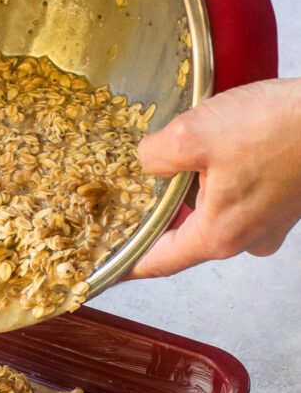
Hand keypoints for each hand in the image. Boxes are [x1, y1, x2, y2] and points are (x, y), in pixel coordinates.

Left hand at [128, 78, 300, 278]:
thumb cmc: (281, 127)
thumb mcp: (196, 134)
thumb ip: (156, 155)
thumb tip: (148, 160)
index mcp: (215, 236)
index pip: (157, 263)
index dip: (128, 263)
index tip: (108, 265)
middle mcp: (243, 239)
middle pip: (185, 238)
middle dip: (163, 216)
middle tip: (139, 194)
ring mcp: (269, 224)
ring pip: (217, 216)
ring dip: (198, 193)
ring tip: (186, 161)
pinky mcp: (287, 202)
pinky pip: (245, 199)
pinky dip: (229, 180)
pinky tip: (228, 151)